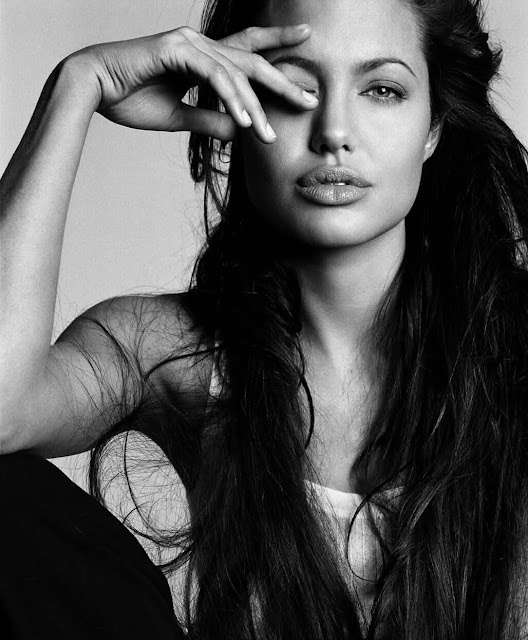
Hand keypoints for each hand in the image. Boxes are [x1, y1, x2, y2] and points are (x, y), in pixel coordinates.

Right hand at [68, 25, 317, 142]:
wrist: (94, 89)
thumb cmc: (130, 99)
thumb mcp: (180, 117)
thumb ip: (210, 120)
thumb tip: (240, 132)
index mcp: (202, 57)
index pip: (247, 51)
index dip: (277, 45)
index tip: (305, 45)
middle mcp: (201, 45)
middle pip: (252, 60)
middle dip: (283, 79)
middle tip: (311, 96)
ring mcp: (190, 43)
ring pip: (236, 73)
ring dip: (254, 107)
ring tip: (269, 135)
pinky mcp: (177, 49)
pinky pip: (214, 76)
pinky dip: (231, 99)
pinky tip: (244, 120)